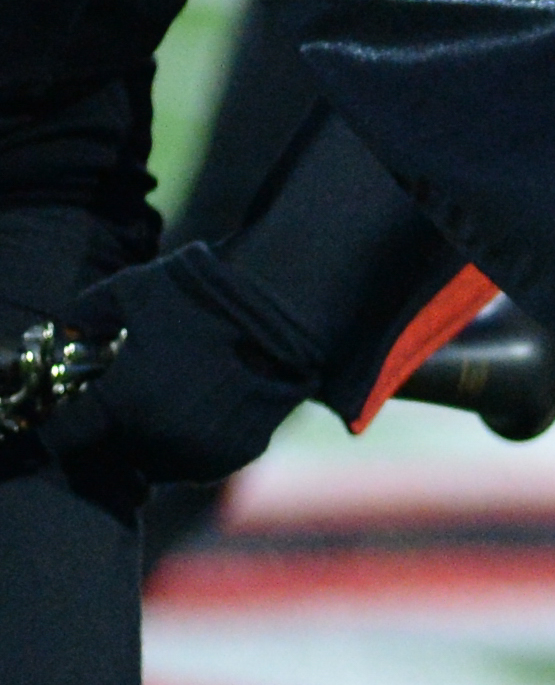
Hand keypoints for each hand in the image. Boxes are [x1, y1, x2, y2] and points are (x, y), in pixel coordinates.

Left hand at [35, 246, 324, 504]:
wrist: (286, 305)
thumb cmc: (202, 295)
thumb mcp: (130, 290)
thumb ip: (84, 315)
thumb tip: (65, 333)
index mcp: (124, 403)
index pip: (67, 436)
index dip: (66, 421)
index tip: (78, 406)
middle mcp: (158, 439)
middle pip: (112, 455)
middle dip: (113, 432)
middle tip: (127, 402)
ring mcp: (201, 453)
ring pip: (155, 467)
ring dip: (151, 446)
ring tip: (166, 409)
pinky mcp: (237, 456)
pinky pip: (198, 466)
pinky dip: (192, 448)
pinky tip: (200, 414)